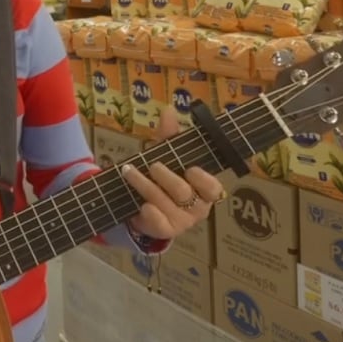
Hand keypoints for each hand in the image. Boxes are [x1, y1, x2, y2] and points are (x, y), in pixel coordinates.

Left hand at [120, 108, 224, 239]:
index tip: (190, 169)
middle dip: (165, 177)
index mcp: (205, 189)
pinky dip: (150, 213)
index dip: (204, 180)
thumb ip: (170, 135)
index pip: (213, 188)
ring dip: (145, 186)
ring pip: (165, 204)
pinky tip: (142, 204)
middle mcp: (198, 208)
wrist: (146, 205)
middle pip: (183, 192)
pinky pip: (160, 226)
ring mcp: (182, 222)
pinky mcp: (166, 231)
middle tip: (152, 165)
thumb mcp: (168, 155)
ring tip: (129, 172)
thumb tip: (169, 110)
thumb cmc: (164, 177)